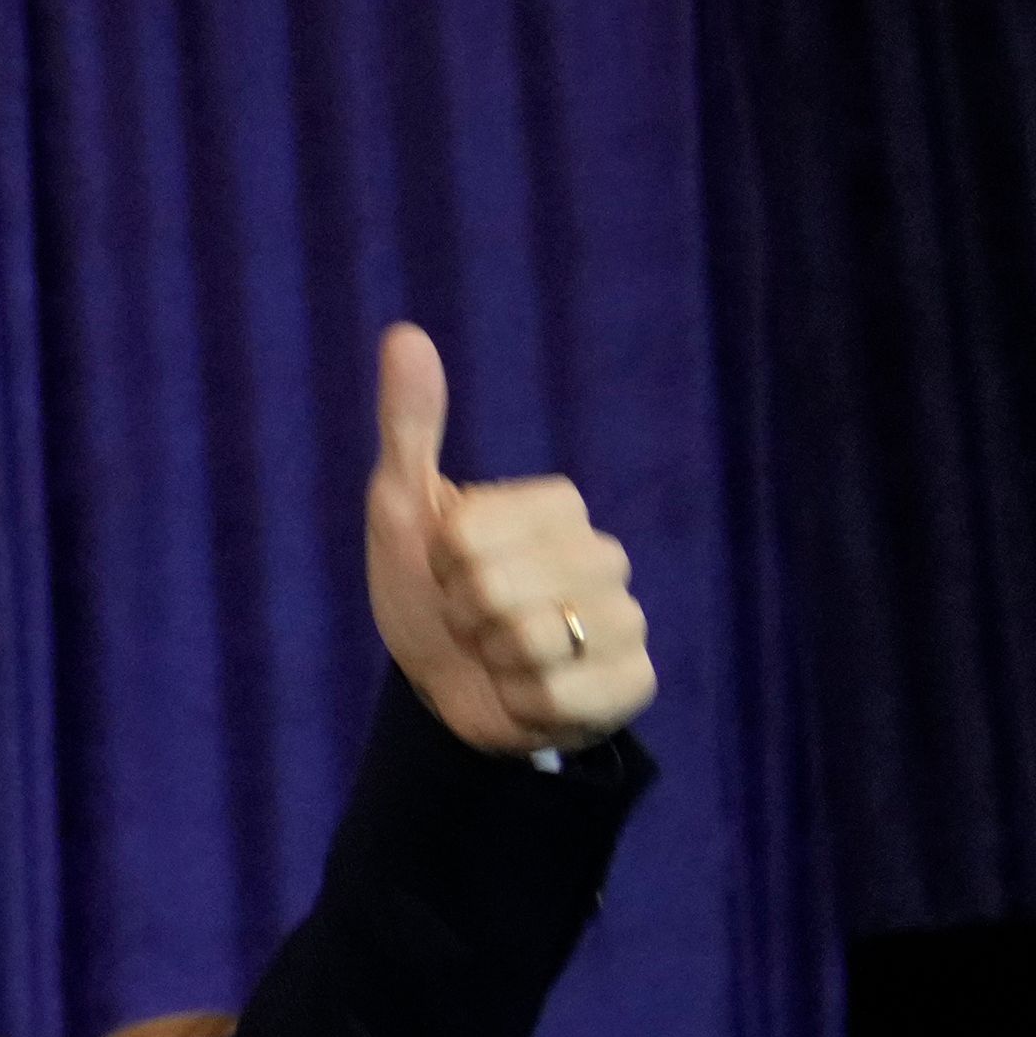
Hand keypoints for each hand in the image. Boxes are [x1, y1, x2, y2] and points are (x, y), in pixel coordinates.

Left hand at [365, 324, 654, 753]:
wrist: (445, 687)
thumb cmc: (428, 593)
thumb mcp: (404, 510)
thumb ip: (410, 425)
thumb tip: (404, 334)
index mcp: (558, 505)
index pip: (469, 535)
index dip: (441, 564)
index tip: (449, 571)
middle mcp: (606, 554)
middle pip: (498, 590)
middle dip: (464, 615)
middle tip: (472, 620)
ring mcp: (626, 621)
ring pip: (534, 643)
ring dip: (493, 661)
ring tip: (500, 655)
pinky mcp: (633, 683)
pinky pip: (561, 696)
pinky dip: (524, 703)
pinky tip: (528, 692)